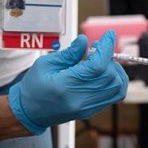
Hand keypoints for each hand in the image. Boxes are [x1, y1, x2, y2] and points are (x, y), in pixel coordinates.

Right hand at [9, 31, 128, 134]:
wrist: (29, 112)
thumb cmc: (34, 88)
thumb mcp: (45, 64)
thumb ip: (68, 53)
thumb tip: (84, 41)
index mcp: (66, 86)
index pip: (97, 66)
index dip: (107, 48)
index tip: (108, 35)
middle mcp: (80, 99)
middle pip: (110, 76)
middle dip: (109, 57)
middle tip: (97, 48)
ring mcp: (87, 107)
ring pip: (118, 87)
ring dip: (116, 70)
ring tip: (102, 61)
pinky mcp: (91, 111)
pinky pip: (114, 96)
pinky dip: (115, 81)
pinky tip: (104, 73)